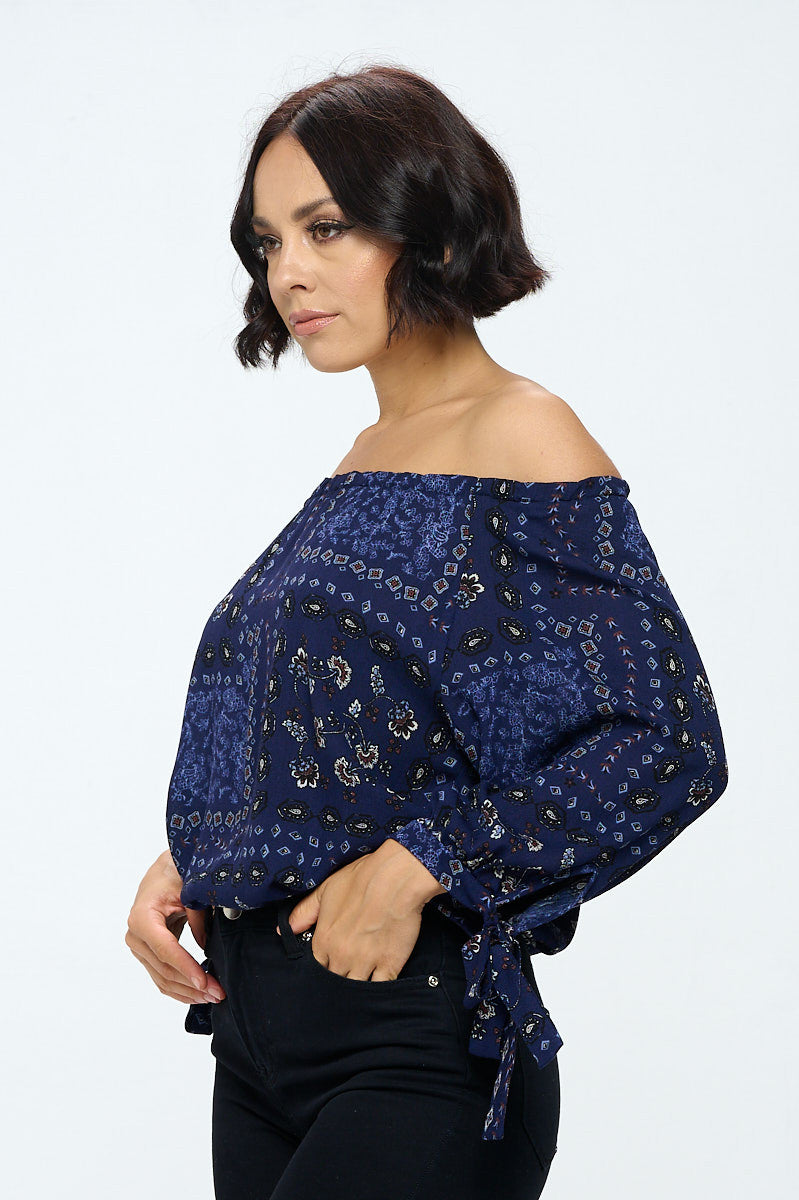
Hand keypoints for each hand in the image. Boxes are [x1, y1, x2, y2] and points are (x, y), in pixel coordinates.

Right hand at [125, 850, 225, 1005]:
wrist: (163, 872)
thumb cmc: (174, 874)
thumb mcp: (189, 888)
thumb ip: (197, 913)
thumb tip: (205, 944)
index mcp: (142, 917)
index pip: (166, 950)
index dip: (187, 968)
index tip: (206, 982)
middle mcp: (135, 935)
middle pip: (164, 970)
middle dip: (192, 985)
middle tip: (218, 993)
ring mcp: (139, 947)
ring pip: (162, 979)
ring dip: (187, 992)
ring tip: (212, 997)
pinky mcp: (146, 954)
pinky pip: (161, 977)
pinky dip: (180, 988)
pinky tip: (197, 995)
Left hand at [282, 838, 446, 981]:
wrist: (396, 878)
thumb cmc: (361, 879)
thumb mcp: (325, 891)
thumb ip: (303, 913)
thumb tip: (283, 931)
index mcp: (324, 939)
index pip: (316, 968)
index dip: (323, 967)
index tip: (330, 963)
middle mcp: (341, 955)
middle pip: (334, 982)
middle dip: (338, 979)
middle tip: (345, 973)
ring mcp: (366, 962)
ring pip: (354, 990)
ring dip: (355, 989)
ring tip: (359, 987)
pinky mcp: (390, 964)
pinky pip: (380, 989)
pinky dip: (379, 991)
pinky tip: (378, 988)